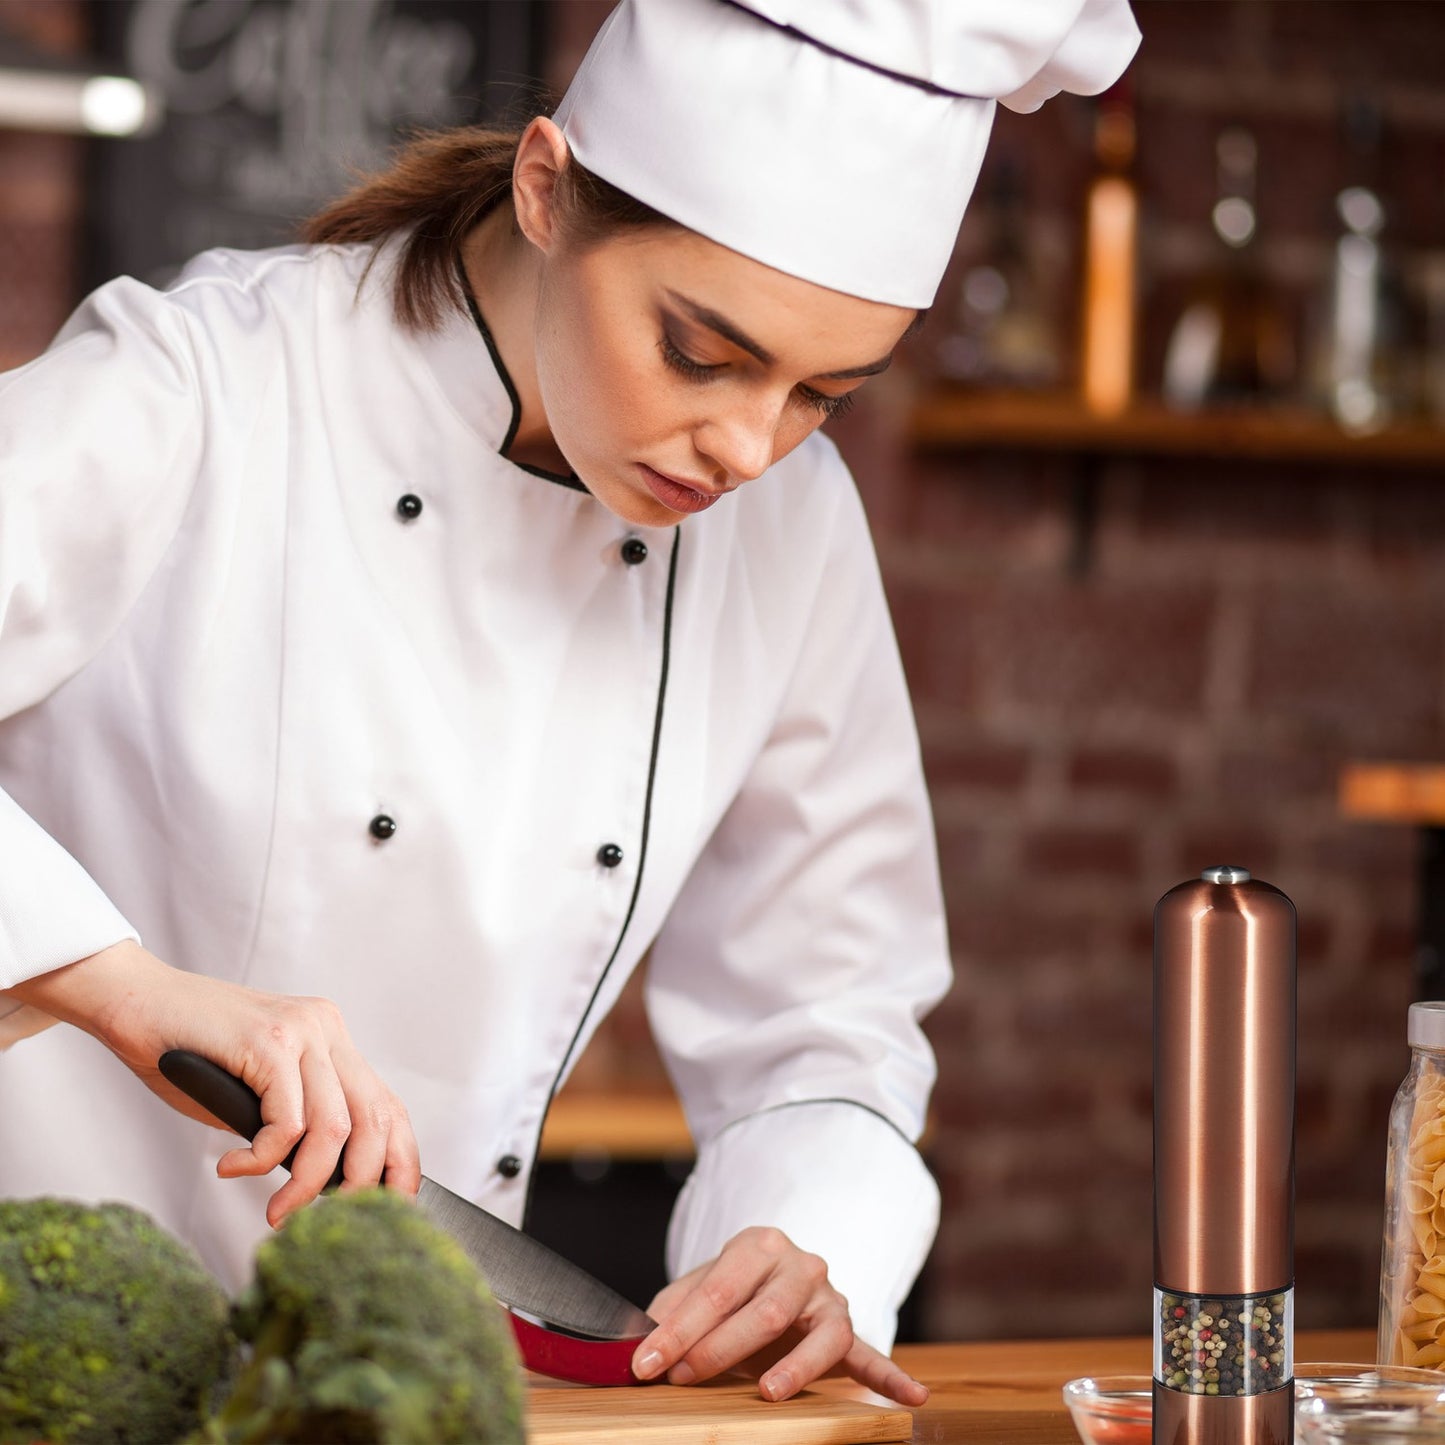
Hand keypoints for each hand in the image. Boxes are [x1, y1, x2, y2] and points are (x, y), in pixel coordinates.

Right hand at [4, 940, 419, 1224]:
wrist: (133, 1001)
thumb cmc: (186, 1053)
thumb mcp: (256, 1091)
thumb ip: (295, 1122)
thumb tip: (329, 1183)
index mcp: (331, 1040)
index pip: (388, 1106)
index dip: (400, 1162)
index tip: (392, 1206)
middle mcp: (326, 1029)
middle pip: (376, 1119)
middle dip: (362, 1183)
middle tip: (327, 1223)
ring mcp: (302, 1031)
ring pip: (334, 1127)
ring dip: (307, 1184)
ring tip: (276, 1212)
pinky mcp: (269, 1041)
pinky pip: (287, 1121)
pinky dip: (261, 1159)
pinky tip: (230, 1166)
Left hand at [630, 1226, 928, 1405]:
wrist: (775, 1276)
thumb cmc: (731, 1289)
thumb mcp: (699, 1286)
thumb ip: (672, 1310)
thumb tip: (638, 1342)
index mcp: (758, 1244)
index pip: (718, 1288)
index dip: (680, 1328)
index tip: (647, 1362)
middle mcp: (800, 1264)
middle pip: (765, 1311)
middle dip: (718, 1347)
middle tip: (682, 1376)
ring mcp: (828, 1298)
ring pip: (817, 1333)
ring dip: (792, 1367)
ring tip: (766, 1391)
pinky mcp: (848, 1330)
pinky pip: (870, 1354)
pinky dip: (891, 1377)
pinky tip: (913, 1396)